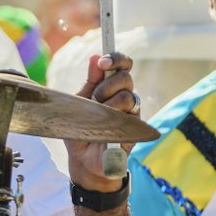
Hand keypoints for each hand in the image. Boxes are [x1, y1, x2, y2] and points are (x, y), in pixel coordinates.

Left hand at [65, 51, 137, 191]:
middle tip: (94, 100)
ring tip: (97, 117)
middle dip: (106, 86)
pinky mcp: (136, 128)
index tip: (103, 62)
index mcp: (112, 88)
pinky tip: (106, 128)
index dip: (116, 59)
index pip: (122, 66)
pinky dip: (113, 119)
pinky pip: (129, 116)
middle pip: (125, 77)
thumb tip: (95, 57)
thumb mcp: (80, 101)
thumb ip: (90, 81)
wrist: (83, 158)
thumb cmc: (81, 128)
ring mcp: (133, 112)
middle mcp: (125, 97)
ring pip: (127, 96)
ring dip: (107, 105)